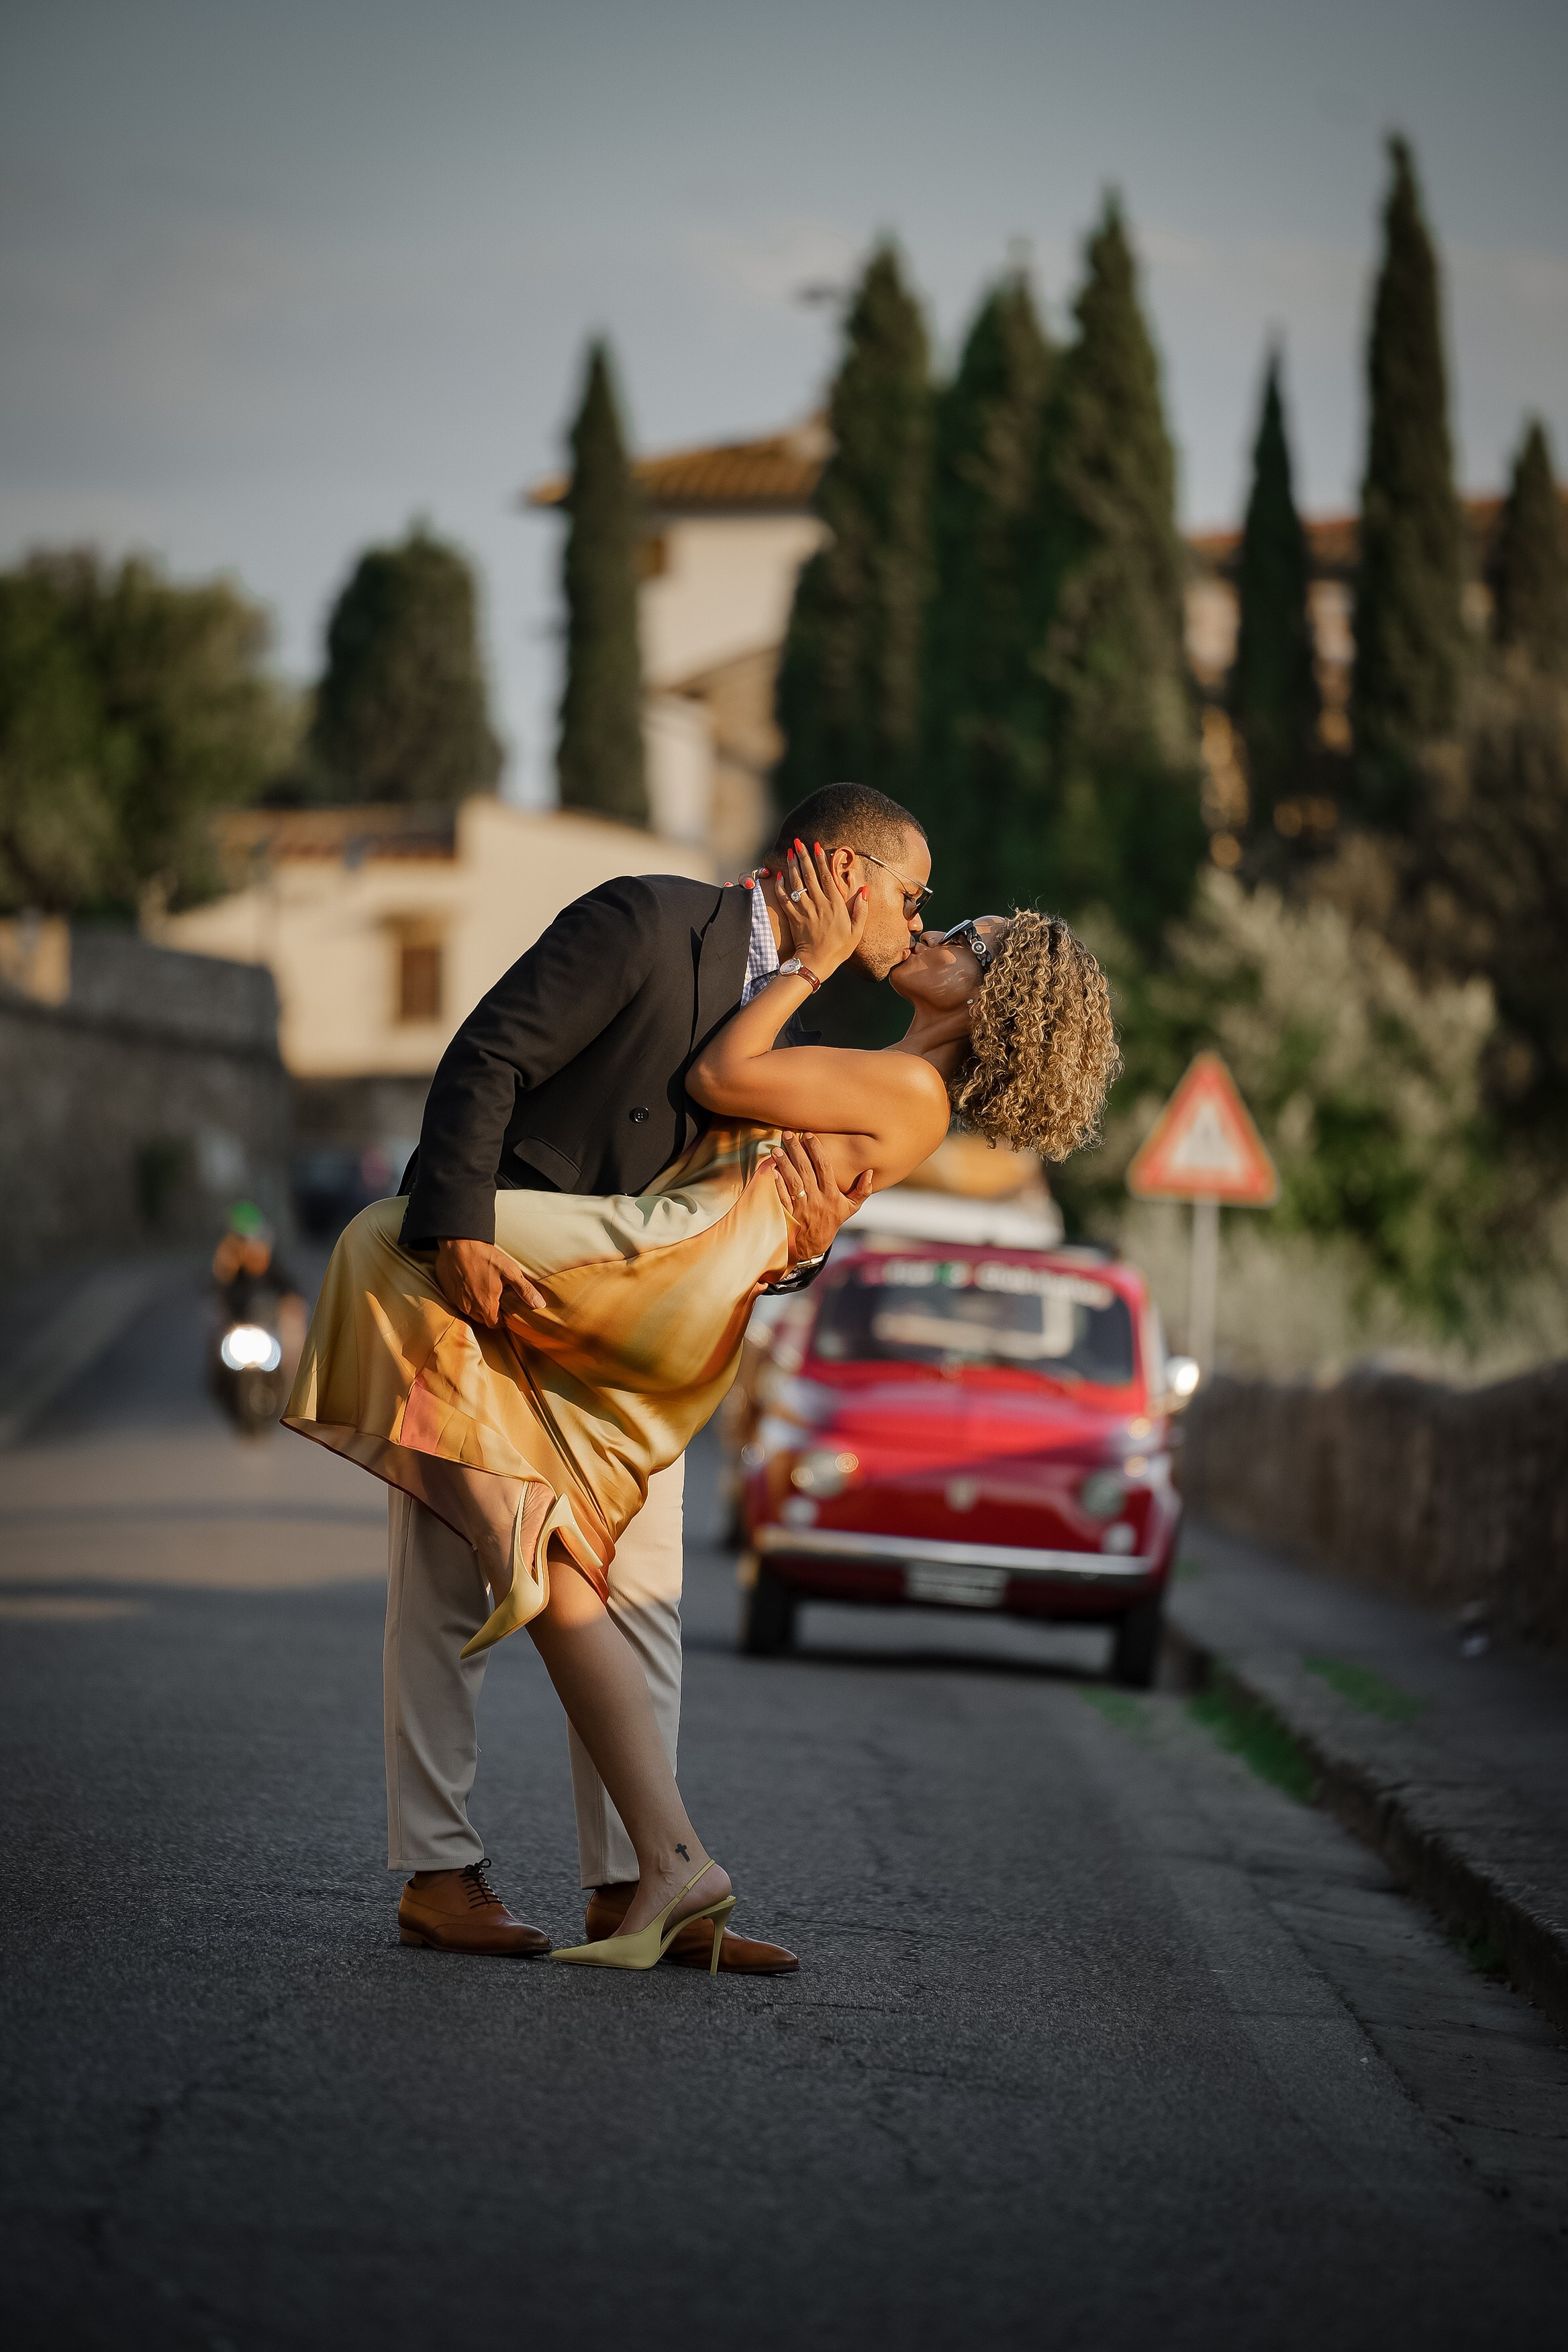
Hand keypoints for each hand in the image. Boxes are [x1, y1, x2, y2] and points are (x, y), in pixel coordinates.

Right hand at [434, 1237, 545, 1326]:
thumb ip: (525, 1290)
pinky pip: (458, 1302)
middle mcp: (470, 1308)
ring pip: (470, 1312)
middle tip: (496, 1298)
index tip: (505, 1309)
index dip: (502, 1319)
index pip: (496, 1325)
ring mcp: (456, 1301)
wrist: (458, 1243)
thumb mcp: (510, 1272)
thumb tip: (540, 1305)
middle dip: (490, 1313)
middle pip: (483, 1320)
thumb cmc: (485, 1257)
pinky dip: (465, 1297)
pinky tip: (470, 1284)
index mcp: (486, 1306)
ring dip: (477, 1306)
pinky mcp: (447, 1293)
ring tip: (483, 1290)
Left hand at [769, 1131, 872, 1264]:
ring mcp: (803, 1208)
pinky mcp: (790, 1215)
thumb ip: (862, 1190)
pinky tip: (773, 1170)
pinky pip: (783, 1197)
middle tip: (788, 1135)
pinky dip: (777, 1184)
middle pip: (806, 1170)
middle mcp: (818, 1200)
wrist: (814, 1246)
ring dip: (784, 1164)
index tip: (808, 1135)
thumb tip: (870, 1172)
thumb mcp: (851, 1208)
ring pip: (793, 1182)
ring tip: (777, 1149)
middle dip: (796, 1150)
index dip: (816, 1150)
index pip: (824, 1167)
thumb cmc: (832, 1222)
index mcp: (832, 1195)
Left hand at [772, 838, 867, 979]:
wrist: (816, 963)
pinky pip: (785, 899)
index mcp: (834, 905)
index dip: (822, 860)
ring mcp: (804, 910)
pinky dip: (781, 887)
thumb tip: (864, 889)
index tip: (818, 846)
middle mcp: (818, 904)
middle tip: (799, 842)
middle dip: (804, 857)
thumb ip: (860, 910)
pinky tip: (779, 876)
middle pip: (809, 875)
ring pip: (796, 884)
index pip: (827, 877)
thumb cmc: (838, 948)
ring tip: (790, 852)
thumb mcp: (856, 931)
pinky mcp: (793, 918)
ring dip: (792, 867)